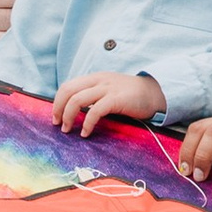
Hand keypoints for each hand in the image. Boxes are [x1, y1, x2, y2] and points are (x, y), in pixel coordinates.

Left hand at [51, 70, 165, 136]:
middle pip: (68, 91)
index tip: (56, 116)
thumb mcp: (109, 89)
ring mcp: (108, 89)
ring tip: (68, 130)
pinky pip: (95, 110)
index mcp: (95, 78)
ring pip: (77, 100)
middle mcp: (99, 80)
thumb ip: (94, 95)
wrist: (155, 93)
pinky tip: (86, 133)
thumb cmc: (130, 95)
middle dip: (58, 109)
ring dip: (68, 117)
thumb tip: (74, 110)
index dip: (57, 101)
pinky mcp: (117, 99)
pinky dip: (87, 123)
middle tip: (58, 124)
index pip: (68, 86)